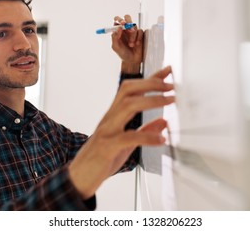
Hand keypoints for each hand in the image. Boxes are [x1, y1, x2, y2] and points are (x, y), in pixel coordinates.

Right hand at [68, 66, 174, 198]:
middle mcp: (110, 118)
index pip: (132, 89)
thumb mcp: (126, 144)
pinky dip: (147, 137)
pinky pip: (129, 137)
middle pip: (128, 90)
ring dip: (152, 100)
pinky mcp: (107, 147)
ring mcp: (107, 130)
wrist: (78, 178)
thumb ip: (144, 131)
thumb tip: (164, 122)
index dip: (150, 78)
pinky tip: (161, 139)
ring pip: (128, 105)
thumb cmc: (101, 159)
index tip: (168, 71)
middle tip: (171, 86)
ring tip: (170, 101)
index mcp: (114, 115)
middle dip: (151, 84)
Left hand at [112, 15, 143, 73]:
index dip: (119, 19)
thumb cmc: (122, 53)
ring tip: (131, 44)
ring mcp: (133, 31)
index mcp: (118, 30)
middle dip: (128, 21)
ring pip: (134, 26)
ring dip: (132, 35)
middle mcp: (125, 29)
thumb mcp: (116, 47)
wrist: (132, 60)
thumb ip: (115, 37)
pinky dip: (138, 38)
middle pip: (127, 17)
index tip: (122, 24)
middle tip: (129, 28)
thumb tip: (118, 28)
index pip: (117, 20)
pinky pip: (140, 31)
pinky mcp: (140, 34)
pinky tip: (136, 44)